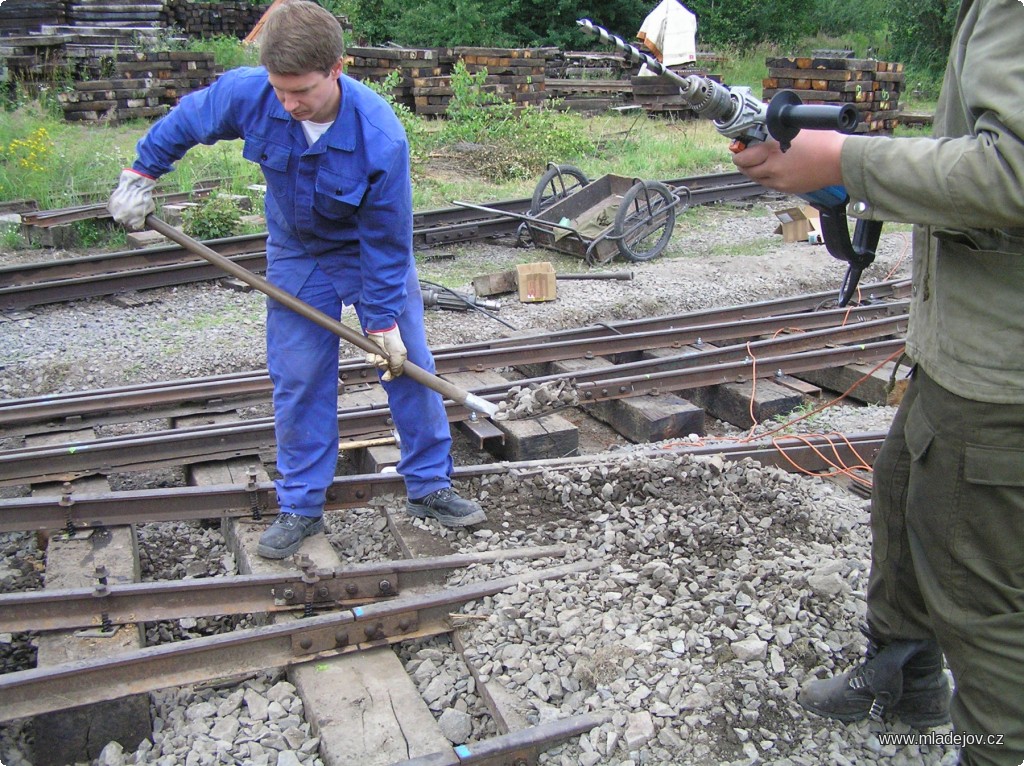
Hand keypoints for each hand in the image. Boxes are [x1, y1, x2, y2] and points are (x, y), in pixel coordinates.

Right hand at [108, 169, 156, 229]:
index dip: (139, 221)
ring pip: (119, 215)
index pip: (136, 226)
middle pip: (126, 222)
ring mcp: (115, 213)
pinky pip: (113, 209)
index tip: (140, 216)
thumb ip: (145, 216)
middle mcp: (123, 220)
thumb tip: (144, 218)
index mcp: (134, 222)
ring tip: (128, 203)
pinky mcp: (110, 206)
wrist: (134, 185)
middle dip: (130, 217)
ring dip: (122, 211)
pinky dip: (117, 206)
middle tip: (133, 208)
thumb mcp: (150, 209)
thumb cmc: (144, 196)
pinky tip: (122, 200)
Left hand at [365, 324, 406, 381]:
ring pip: (376, 365)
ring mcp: (380, 355)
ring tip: (378, 356)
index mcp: (397, 359)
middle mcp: (389, 358)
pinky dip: (371, 358)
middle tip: (383, 361)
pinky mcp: (373, 352)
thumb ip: (398, 366)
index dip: (390, 375)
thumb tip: (395, 374)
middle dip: (383, 366)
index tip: (387, 376)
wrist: (382, 330)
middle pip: (384, 369)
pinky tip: (373, 354)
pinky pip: (370, 360)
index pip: (393, 372)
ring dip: (377, 361)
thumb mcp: (400, 354)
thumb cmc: (393, 340)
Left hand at [732, 131, 846, 194]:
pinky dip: (766, 177)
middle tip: (744, 156)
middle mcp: (773, 167)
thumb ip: (777, 130)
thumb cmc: (824, 141)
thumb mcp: (796, 128)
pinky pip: (769, 184)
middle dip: (743, 163)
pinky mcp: (787, 188)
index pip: (743, 157)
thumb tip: (765, 127)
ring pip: (757, 179)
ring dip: (754, 171)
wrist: (840, 161)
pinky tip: (772, 170)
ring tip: (757, 163)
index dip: (739, 153)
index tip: (739, 148)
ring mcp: (779, 180)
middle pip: (747, 170)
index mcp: (772, 149)